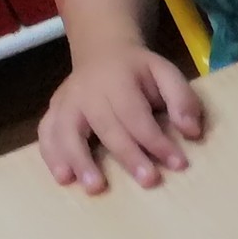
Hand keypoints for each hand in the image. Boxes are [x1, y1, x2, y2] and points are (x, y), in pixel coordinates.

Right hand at [39, 39, 203, 192]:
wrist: (101, 50)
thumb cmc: (139, 71)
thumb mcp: (166, 72)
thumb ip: (182, 99)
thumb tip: (191, 132)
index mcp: (116, 80)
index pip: (136, 114)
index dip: (156, 140)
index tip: (178, 164)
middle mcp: (86, 91)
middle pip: (106, 127)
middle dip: (128, 156)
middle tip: (148, 182)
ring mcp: (66, 101)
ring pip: (66, 130)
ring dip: (78, 159)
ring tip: (93, 188)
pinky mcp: (54, 111)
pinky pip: (47, 132)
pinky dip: (51, 155)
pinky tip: (63, 178)